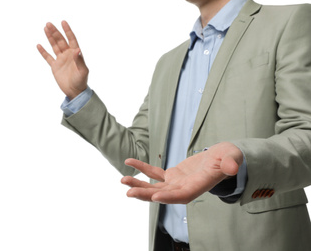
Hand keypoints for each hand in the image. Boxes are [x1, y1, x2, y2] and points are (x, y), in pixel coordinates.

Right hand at [37, 21, 88, 99]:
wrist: (75, 92)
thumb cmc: (81, 81)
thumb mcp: (83, 71)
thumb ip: (80, 60)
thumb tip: (77, 49)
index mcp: (75, 54)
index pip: (71, 39)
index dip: (67, 31)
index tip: (63, 22)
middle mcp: (68, 55)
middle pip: (61, 41)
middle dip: (55, 32)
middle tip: (49, 24)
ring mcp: (61, 60)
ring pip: (54, 46)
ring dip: (50, 37)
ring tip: (45, 28)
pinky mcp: (55, 66)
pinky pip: (48, 57)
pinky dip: (43, 52)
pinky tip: (39, 45)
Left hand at [121, 142, 242, 203]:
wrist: (222, 157)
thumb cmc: (228, 158)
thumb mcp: (232, 158)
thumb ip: (231, 163)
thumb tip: (231, 167)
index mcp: (199, 186)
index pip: (183, 195)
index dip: (169, 197)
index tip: (154, 196)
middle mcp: (185, 188)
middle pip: (164, 194)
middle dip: (146, 194)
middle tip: (129, 192)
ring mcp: (177, 183)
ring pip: (155, 186)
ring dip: (139, 184)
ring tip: (122, 180)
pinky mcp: (172, 175)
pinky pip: (155, 173)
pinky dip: (142, 168)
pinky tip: (129, 161)